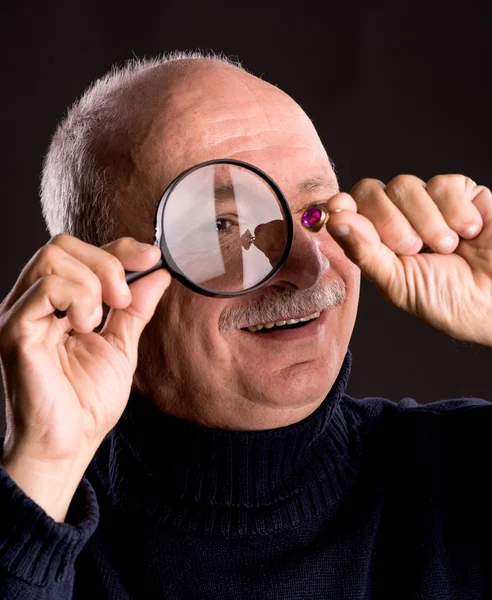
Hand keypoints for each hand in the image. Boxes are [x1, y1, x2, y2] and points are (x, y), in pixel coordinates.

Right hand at [0, 235, 169, 468]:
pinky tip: (85, 327)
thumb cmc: (87, 402)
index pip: (81, 253)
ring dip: (92, 281)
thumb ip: (135, 310)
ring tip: (101, 319)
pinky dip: (76, 298)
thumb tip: (159, 275)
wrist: (69, 444)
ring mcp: (21, 314)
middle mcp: (34, 303)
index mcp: (57, 304)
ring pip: (52, 258)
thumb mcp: (121, 347)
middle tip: (124, 299)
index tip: (152, 257)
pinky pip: (44, 288)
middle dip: (107, 262)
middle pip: (62, 245)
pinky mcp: (15, 331)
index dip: (120, 248)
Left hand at [324, 174, 491, 346]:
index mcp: (376, 244)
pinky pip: (443, 184)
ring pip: (405, 185)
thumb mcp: (399, 284)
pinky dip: (456, 212)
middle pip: (370, 191)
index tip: (338, 208)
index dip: (341, 206)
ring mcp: (428, 204)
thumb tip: (332, 218)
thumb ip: (365, 251)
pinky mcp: (461, 193)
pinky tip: (470, 232)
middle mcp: (397, 219)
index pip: (347, 209)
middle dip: (387, 221)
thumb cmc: (450, 301)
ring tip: (447, 248)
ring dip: (426, 222)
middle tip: (411, 248)